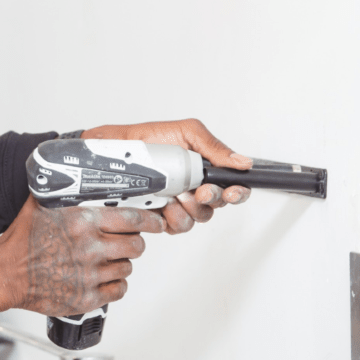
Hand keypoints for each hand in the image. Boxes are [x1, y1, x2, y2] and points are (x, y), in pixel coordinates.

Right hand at [0, 195, 163, 314]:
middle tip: (126, 240)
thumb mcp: (41, 204)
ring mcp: (89, 275)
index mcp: (82, 222)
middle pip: (136, 245)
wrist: (5, 273)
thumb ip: (63, 190)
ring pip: (127, 268)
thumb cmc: (22, 240)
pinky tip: (101, 277)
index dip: (150, 220)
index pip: (132, 219)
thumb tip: (71, 173)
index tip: (156, 222)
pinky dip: (114, 284)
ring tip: (104, 258)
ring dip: (120, 262)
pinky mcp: (86, 298)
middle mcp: (89, 248)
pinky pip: (118, 290)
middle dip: (134, 242)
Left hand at [81, 118, 251, 233]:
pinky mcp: (161, 216)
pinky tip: (162, 204)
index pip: (232, 186)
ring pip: (198, 218)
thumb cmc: (148, 139)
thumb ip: (215, 147)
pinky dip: (172, 217)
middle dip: (211, 199)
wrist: (115, 150)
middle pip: (218, 205)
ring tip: (175, 195)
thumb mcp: (185, 133)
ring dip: (190, 209)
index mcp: (204, 169)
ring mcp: (178, 204)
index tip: (231, 191)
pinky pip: (176, 226)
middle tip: (198, 192)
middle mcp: (194, 188)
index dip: (238, 192)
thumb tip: (244, 162)